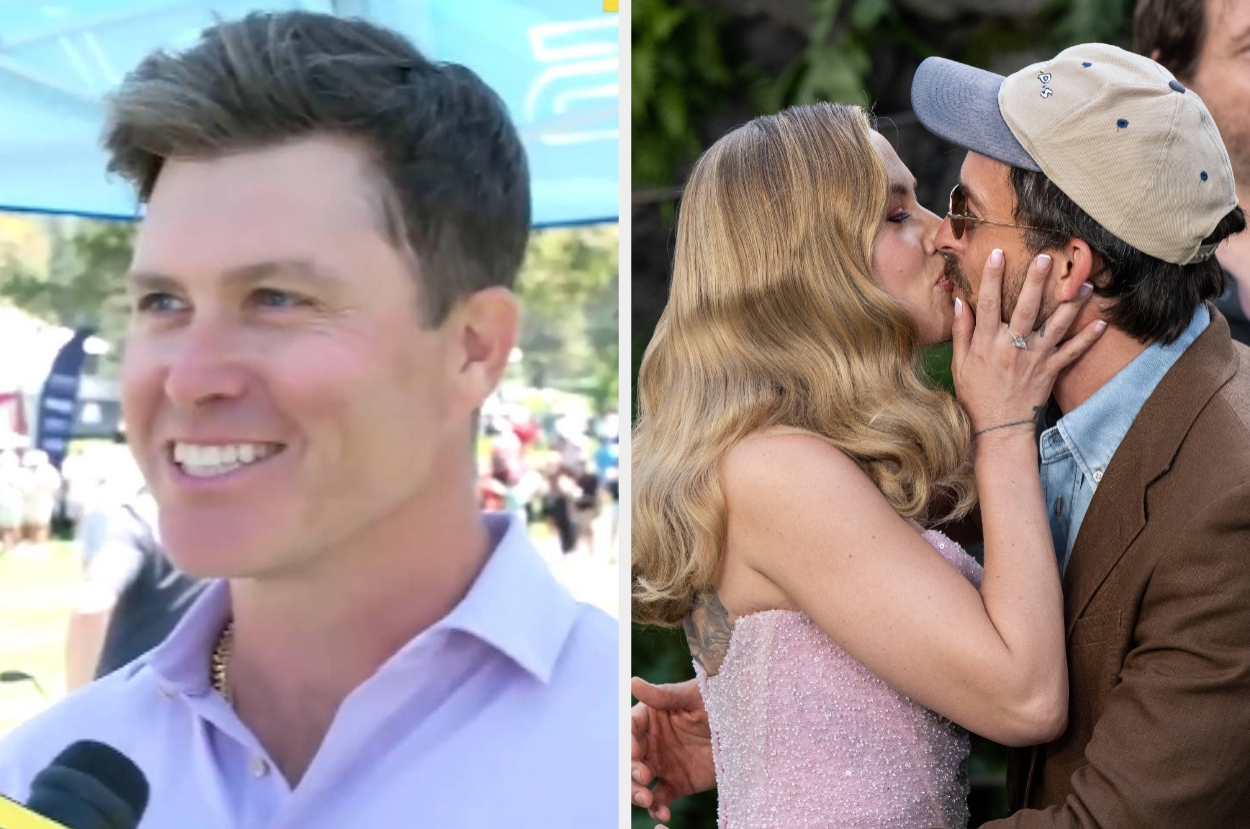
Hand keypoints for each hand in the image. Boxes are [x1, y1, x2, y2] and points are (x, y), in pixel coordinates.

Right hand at [630, 676, 715, 822]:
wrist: (747, 727)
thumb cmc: (719, 701)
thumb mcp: (695, 696)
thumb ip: (664, 695)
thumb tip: (633, 683)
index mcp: (651, 718)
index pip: (630, 729)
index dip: (626, 740)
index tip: (632, 752)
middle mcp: (652, 742)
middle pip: (629, 759)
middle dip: (630, 770)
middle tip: (644, 776)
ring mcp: (663, 765)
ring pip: (639, 782)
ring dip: (637, 792)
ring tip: (648, 799)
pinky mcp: (677, 784)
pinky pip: (661, 799)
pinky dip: (658, 808)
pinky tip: (663, 813)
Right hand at [952, 249, 1106, 436]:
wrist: (999, 428)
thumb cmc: (976, 396)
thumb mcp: (960, 365)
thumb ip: (961, 332)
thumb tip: (959, 302)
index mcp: (987, 344)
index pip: (987, 304)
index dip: (990, 278)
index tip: (996, 254)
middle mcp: (1011, 348)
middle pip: (1024, 308)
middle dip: (1035, 282)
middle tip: (1046, 258)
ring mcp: (1034, 358)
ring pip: (1054, 325)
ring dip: (1070, 304)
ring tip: (1083, 283)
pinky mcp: (1050, 370)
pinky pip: (1071, 352)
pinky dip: (1087, 339)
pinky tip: (1101, 324)